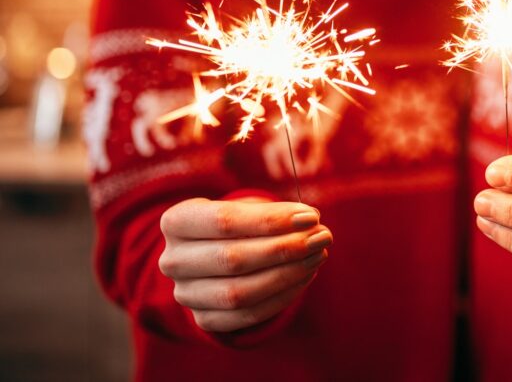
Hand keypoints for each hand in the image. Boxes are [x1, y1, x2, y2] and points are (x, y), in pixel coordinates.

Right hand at [159, 197, 332, 332]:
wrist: (209, 254)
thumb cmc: (237, 223)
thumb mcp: (245, 208)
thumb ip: (274, 214)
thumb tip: (310, 222)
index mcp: (177, 222)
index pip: (225, 221)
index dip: (271, 220)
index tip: (311, 216)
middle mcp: (173, 261)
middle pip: (233, 258)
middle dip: (285, 248)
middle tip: (322, 237)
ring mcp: (186, 294)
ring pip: (240, 292)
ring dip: (288, 274)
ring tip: (318, 255)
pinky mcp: (205, 319)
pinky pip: (248, 315)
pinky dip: (283, 296)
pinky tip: (306, 275)